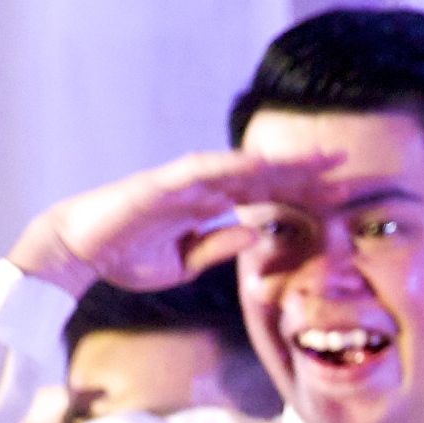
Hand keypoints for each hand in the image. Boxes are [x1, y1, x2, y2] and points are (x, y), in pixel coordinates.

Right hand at [10, 148, 330, 294]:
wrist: (76, 251)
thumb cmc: (125, 256)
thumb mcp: (182, 264)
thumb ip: (216, 249)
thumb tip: (253, 236)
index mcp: (207, 205)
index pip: (263, 194)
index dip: (300, 191)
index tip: (338, 193)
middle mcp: (200, 187)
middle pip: (261, 174)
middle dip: (302, 169)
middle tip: (346, 162)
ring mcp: (182, 182)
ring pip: (240, 167)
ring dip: (278, 161)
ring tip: (315, 158)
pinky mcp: (160, 184)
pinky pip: (202, 172)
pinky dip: (232, 166)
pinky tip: (262, 164)